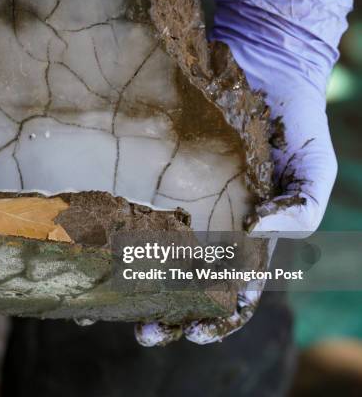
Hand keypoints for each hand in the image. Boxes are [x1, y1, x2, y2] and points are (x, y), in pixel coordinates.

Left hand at [135, 0, 351, 345]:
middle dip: (167, 317)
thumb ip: (301, 207)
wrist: (263, 69)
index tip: (196, 333)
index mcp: (248, 242)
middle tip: (145, 335)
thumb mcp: (314, 168)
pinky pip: (130, 212)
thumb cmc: (294, 125)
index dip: (216, 320)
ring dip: (132, 290)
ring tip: (108, 311)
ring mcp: (178, 205)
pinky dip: (112, 238)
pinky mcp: (152, 178)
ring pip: (150, 258)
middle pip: (184, 288)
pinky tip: (90, 258)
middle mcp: (208, 231)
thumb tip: (258, 230)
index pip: (232, 295)